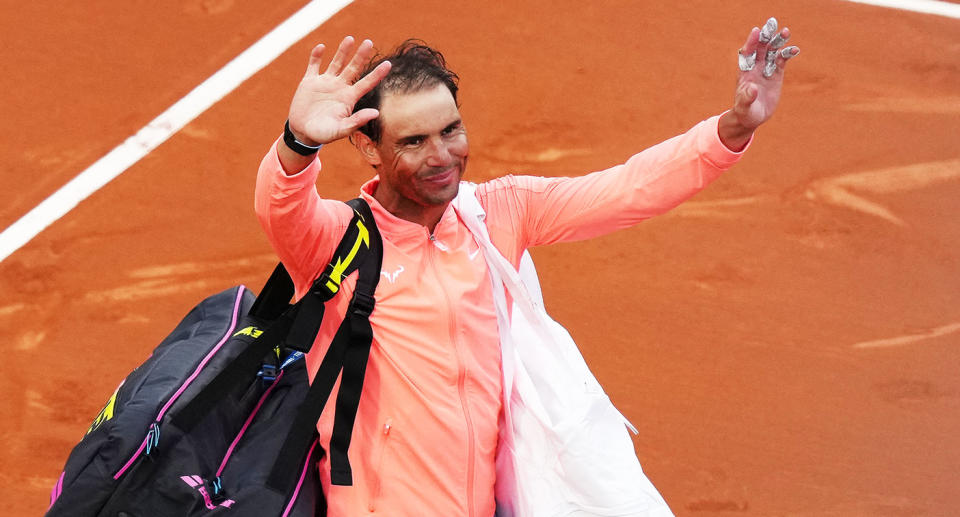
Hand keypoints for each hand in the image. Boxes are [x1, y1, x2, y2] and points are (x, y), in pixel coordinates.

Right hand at [287, 37, 391, 145]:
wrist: (302, 132)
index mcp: (349, 98)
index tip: (388, 64)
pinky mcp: (309, 81)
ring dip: (342, 51)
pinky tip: (321, 47)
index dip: (377, 74)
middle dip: (361, 56)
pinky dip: (316, 56)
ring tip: (350, 38)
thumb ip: (357, 121)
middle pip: (353, 68)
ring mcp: (325, 83)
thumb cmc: (323, 134)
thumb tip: (376, 112)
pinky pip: (314, 65)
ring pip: (336, 63)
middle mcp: (339, 87)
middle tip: (369, 42)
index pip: (366, 83)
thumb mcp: (341, 129)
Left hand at [720, 17, 799, 149]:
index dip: (752, 42)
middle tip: (772, 24)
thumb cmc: (745, 112)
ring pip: (773, 51)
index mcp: (745, 72)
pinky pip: (782, 61)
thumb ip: (747, 97)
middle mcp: (755, 67)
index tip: (756, 31)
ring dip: (778, 41)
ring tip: (786, 31)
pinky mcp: (776, 74)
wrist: (753, 117)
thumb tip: (752, 88)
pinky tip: (794, 49)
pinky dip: (788, 54)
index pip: (748, 53)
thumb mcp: (744, 106)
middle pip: (761, 48)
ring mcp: (766, 69)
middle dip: (766, 36)